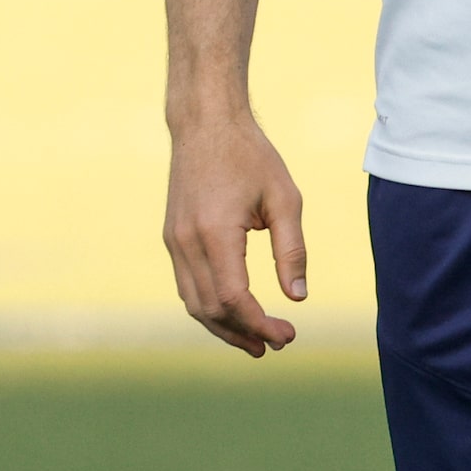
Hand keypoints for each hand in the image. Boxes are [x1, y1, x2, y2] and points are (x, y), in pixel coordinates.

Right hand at [163, 112, 305, 356]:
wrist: (205, 124)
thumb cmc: (251, 156)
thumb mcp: (284, 198)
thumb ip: (292, 249)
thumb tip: (298, 297)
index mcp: (215, 233)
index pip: (234, 298)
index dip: (259, 323)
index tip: (287, 335)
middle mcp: (187, 243)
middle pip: (211, 309)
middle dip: (243, 333)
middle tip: (277, 345)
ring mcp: (174, 243)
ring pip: (194, 303)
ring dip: (223, 327)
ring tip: (255, 342)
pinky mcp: (172, 239)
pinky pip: (187, 286)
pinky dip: (209, 307)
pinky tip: (233, 313)